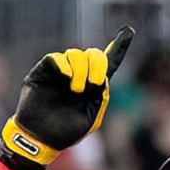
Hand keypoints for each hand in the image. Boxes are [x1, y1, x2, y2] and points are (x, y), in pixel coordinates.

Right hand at [0, 27, 134, 169]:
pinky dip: (64, 66)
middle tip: (93, 84)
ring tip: (76, 89)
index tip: (128, 31)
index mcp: (92, 86)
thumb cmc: (65, 132)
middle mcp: (77, 75)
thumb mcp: (91, 117)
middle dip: (97, 65)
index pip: (108, 63)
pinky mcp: (43, 72)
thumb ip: (100, 96)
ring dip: (80, 70)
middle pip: (93, 54)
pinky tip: (66, 78)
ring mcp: (60, 72)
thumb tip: (102, 75)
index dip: (119, 46)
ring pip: (75, 54)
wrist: (40, 139)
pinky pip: (55, 58)